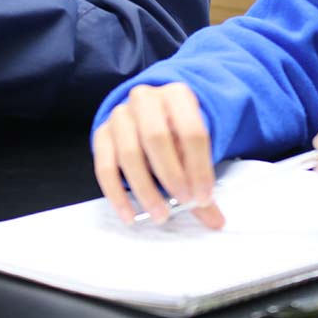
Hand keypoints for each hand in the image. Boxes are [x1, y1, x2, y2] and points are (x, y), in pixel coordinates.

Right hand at [92, 83, 224, 227]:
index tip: (203, 197)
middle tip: (183, 202)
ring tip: (160, 214)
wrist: (151, 115)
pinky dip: (116, 194)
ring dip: (145, 188)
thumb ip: (202, 181)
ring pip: (128, 153)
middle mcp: (145, 99)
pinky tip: (130, 215)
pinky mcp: (101, 134)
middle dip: (171, 174)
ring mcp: (119, 115)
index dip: (199, 167)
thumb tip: (215, 221)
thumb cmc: (177, 132)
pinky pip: (104, 166)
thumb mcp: (195, 147)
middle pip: (155, 137)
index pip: (191, 131)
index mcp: (177, 96)